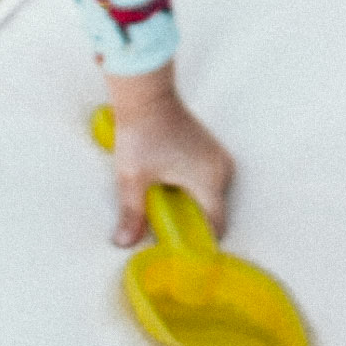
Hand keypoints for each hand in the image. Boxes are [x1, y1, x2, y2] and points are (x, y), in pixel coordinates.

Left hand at [105, 63, 233, 246]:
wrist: (145, 95)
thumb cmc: (141, 134)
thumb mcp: (133, 178)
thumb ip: (132, 213)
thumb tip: (123, 243)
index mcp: (210, 181)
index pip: (216, 225)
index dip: (200, 241)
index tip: (182, 251)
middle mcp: (222, 170)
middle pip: (214, 211)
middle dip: (192, 223)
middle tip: (166, 228)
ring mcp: (218, 157)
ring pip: (210, 195)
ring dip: (191, 204)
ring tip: (164, 206)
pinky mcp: (210, 149)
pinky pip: (207, 180)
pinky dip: (192, 189)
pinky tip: (169, 188)